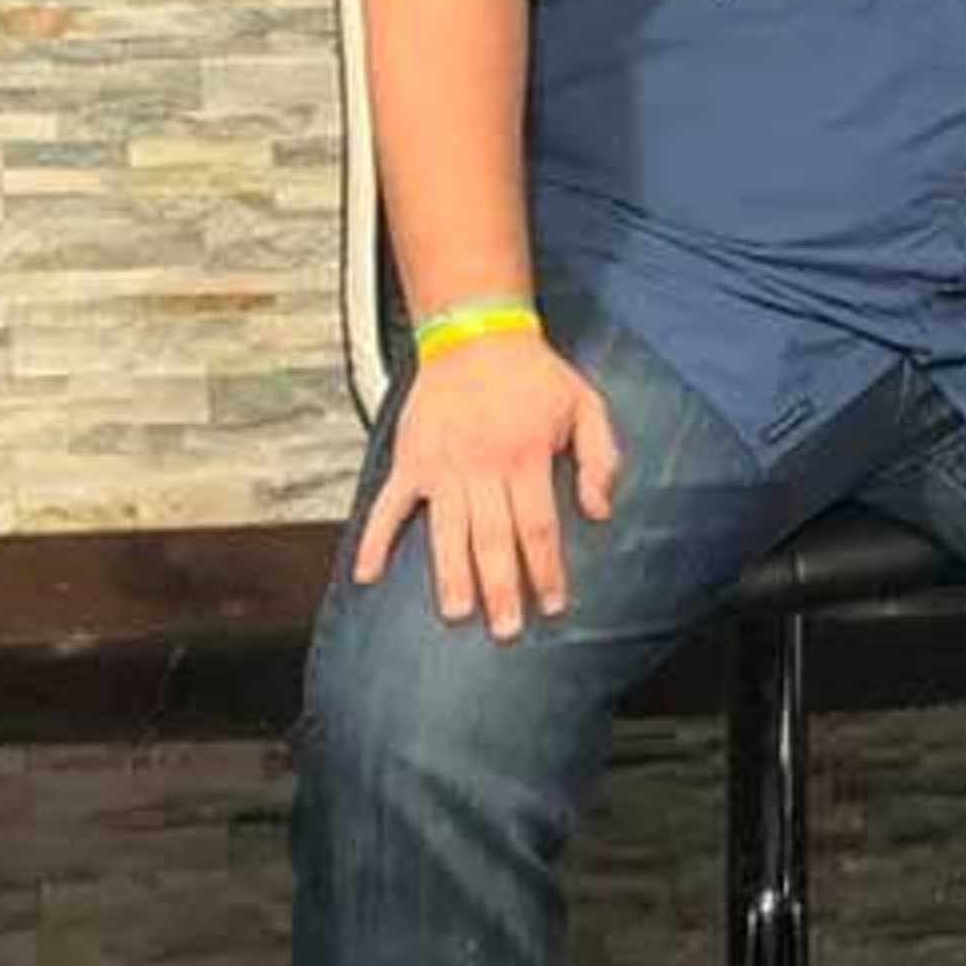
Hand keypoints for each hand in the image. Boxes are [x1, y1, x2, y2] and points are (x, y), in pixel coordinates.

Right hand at [350, 331, 622, 640]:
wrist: (476, 336)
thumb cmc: (535, 376)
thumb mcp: (585, 405)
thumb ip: (598, 457)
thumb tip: (599, 510)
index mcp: (527, 456)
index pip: (539, 526)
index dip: (547, 568)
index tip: (554, 603)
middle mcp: (483, 467)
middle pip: (494, 539)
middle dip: (502, 588)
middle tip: (506, 629)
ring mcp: (442, 466)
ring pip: (447, 531)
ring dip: (451, 575)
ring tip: (457, 614)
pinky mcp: (410, 461)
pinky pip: (389, 506)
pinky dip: (375, 540)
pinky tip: (367, 576)